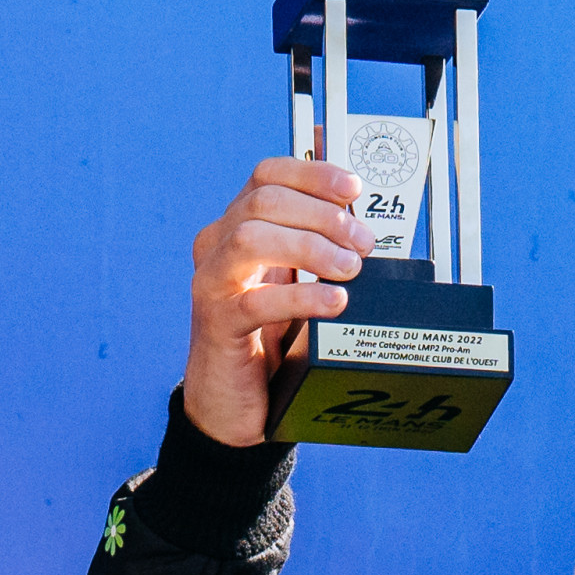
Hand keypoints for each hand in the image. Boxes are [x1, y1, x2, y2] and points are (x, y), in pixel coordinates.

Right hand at [178, 158, 368, 447]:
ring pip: (250, 238)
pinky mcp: (217, 324)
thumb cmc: (268, 336)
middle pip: (263, 201)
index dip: (312, 173)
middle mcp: (217, 247)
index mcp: (236, 226)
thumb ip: (316, 244)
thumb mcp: (295, 280)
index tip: (353, 188)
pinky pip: (256, 300)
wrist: (233, 400)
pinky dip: (302, 295)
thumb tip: (361, 212)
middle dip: (323, 215)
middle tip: (363, 243)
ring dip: (310, 247)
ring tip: (350, 269)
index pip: (267, 175)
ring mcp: (212, 284)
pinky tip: (334, 301)